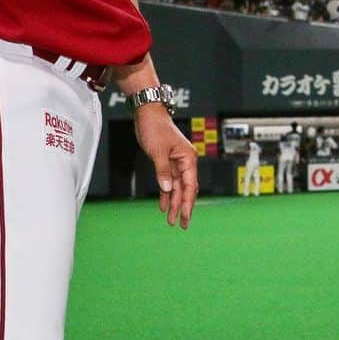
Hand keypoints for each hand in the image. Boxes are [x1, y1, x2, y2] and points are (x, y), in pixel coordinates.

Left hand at [134, 103, 197, 228]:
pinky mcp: (167, 163)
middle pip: (186, 189)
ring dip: (174, 203)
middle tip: (182, 225)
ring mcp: (176, 163)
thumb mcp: (158, 151)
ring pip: (177, 188)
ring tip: (171, 220)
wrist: (148, 114)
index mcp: (188, 158)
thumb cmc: (155, 128)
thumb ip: (163, 171)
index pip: (190, 185)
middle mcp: (185, 162)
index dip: (188, 202)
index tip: (186, 217)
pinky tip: (164, 206)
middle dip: (183, 207)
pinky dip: (166, 194)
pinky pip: (169, 182)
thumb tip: (167, 189)